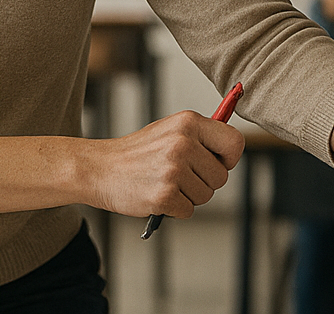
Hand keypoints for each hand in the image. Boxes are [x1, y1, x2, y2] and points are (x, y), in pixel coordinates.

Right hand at [75, 110, 243, 219]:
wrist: (99, 169)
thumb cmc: (137, 153)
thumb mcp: (170, 130)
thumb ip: (200, 137)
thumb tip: (231, 150)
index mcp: (188, 122)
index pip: (234, 142)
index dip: (229, 158)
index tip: (217, 163)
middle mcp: (183, 143)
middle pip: (221, 176)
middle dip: (204, 182)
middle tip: (180, 177)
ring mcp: (173, 169)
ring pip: (206, 195)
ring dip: (189, 197)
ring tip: (165, 183)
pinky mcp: (163, 195)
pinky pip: (188, 211)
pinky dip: (175, 209)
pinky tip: (157, 195)